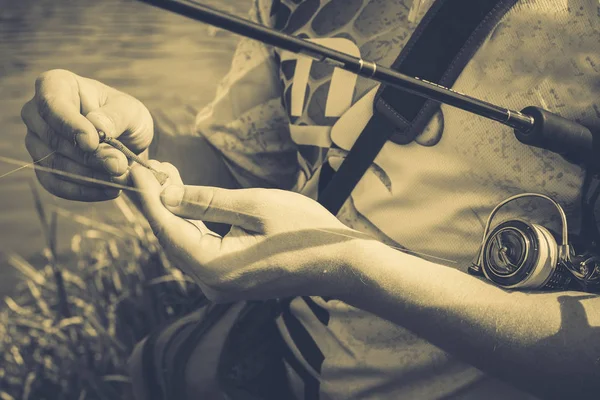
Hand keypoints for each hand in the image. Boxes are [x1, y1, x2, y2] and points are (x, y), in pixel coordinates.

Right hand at [21, 69, 153, 200]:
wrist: (127, 140)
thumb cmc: (125, 116)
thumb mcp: (131, 111)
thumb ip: (115, 117)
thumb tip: (96, 126)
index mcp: (57, 85)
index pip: (51, 103)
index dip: (69, 124)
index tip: (92, 142)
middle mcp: (38, 112)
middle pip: (53, 138)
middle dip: (89, 157)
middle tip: (119, 165)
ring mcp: (37, 141)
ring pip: (54, 164)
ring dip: (89, 176)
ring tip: (120, 179)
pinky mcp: (44, 168)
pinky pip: (56, 185)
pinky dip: (84, 191)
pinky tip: (110, 190)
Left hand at [130, 161, 369, 301]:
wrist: (338, 262)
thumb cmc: (304, 231)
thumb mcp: (255, 206)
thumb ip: (207, 202)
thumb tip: (167, 194)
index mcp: (215, 267)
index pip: (167, 229)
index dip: (149, 197)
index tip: (136, 169)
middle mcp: (211, 283)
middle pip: (171, 238)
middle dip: (159, 202)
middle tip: (154, 167)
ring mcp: (220, 284)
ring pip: (184, 243)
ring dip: (174, 211)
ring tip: (168, 177)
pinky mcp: (229, 279)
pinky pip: (200, 249)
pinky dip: (191, 224)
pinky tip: (189, 201)